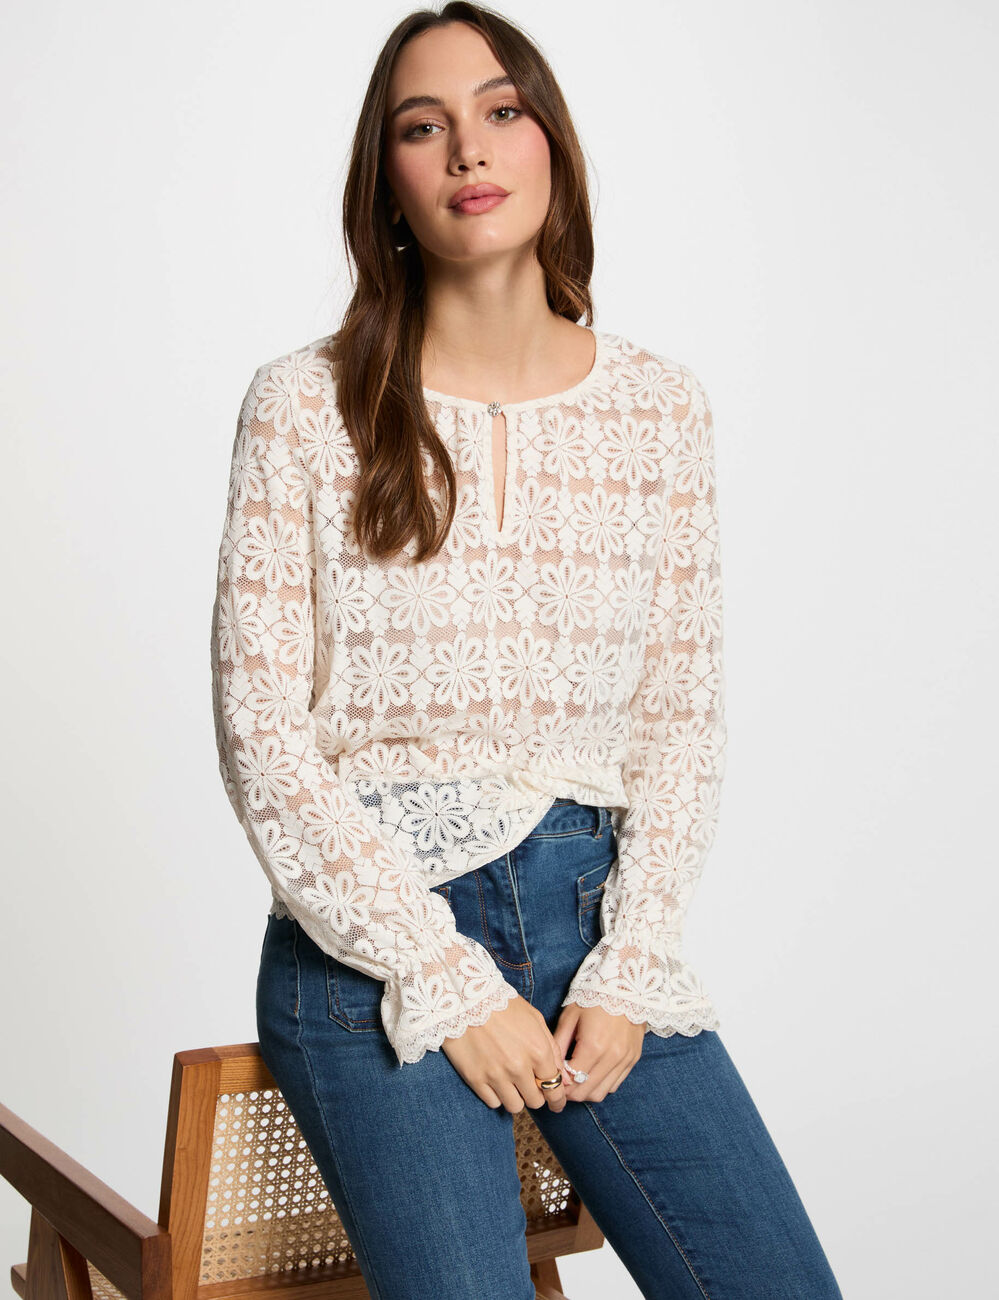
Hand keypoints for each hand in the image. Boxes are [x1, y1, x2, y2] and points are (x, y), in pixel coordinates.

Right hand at [441, 994, 572, 1113]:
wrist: (466, 998)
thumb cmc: (503, 1005)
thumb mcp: (535, 1019)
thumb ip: (551, 1048)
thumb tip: (559, 1074)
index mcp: (538, 1051)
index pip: (554, 1088)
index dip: (557, 1099)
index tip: (556, 1104)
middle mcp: (518, 1067)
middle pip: (535, 1101)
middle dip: (535, 1095)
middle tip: (529, 1085)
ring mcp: (496, 1075)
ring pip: (515, 1107)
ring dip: (516, 1097)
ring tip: (511, 1083)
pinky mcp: (475, 1079)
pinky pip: (493, 1103)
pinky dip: (497, 1095)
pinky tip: (495, 1081)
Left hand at [551, 1003, 645, 1102]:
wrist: (627, 986)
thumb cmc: (593, 998)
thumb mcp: (570, 1017)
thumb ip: (559, 1044)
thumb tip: (551, 1068)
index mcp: (592, 1046)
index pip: (572, 1082)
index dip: (559, 1085)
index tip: (551, 1080)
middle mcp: (611, 1057)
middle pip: (586, 1093)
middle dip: (570, 1094)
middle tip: (561, 1085)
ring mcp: (624, 1060)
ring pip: (602, 1093)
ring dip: (586, 1092)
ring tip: (576, 1081)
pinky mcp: (633, 1059)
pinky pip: (615, 1085)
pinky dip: (601, 1085)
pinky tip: (592, 1074)